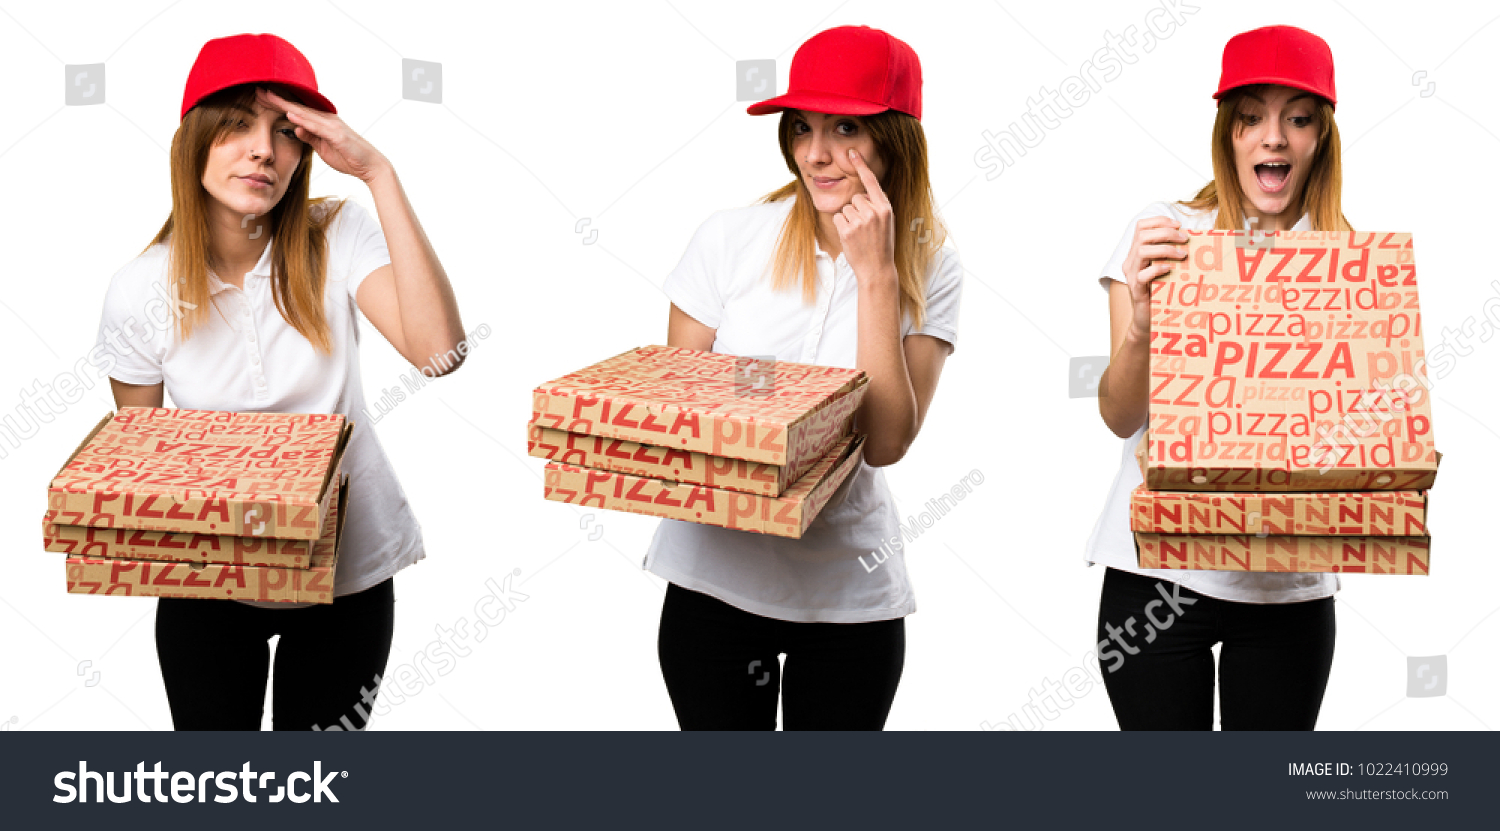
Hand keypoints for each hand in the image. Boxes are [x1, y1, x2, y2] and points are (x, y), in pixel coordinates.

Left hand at [258, 88, 391, 183]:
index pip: (296, 111)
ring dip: (285, 105)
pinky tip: (290, 115)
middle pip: (297, 107)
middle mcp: (326, 119)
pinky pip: (317, 126)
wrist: (371, 166)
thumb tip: (295, 128)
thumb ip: (310, 137)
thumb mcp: (323, 148)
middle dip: (276, 99)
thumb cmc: (349, 158)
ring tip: (268, 97)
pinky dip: (303, 120)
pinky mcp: (337, 135)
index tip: (260, 98)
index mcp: (322, 123)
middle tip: (256, 89)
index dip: (278, 104)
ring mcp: (332, 126)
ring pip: (304, 113)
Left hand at [833, 149, 895, 286]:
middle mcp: (873, 212)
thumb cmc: (882, 245)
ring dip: (849, 219)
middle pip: (856, 197)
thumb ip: (877, 207)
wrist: (877, 269)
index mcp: (885, 208)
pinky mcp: (847, 229)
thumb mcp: (887, 223)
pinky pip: (838, 217)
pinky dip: (841, 226)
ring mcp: (859, 221)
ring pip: (846, 208)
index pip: (872, 182)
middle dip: (857, 209)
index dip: (861, 165)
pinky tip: (851, 237)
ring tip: (859, 234)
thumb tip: (865, 195)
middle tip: (865, 228)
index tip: (851, 152)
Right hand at [1124, 216, 1187, 339]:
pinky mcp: (1136, 289)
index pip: (1141, 227)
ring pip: (1142, 250)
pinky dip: (1159, 268)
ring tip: (1183, 254)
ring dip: (1166, 248)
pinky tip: (1171, 269)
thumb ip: (1171, 253)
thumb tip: (1193, 238)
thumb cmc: (1161, 291)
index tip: (1179, 225)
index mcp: (1136, 253)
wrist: (1149, 318)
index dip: (1159, 221)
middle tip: (1184, 239)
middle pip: (1142, 235)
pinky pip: (1144, 274)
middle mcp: (1131, 261)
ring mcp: (1132, 275)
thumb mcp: (1166, 268)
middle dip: (1166, 232)